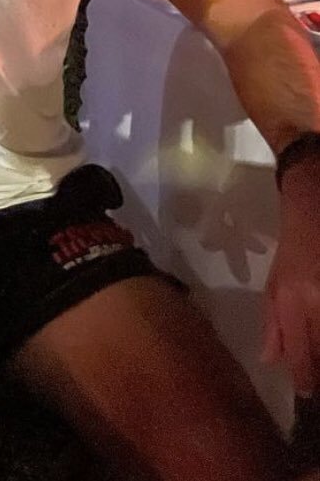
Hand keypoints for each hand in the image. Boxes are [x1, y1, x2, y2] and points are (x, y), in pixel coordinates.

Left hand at [262, 160, 319, 394]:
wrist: (314, 197)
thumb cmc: (294, 242)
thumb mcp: (275, 279)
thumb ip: (273, 322)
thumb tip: (272, 362)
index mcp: (293, 300)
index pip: (302, 356)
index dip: (306, 379)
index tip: (307, 392)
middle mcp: (318, 301)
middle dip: (318, 368)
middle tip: (313, 373)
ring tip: (315, 351)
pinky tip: (319, 322)